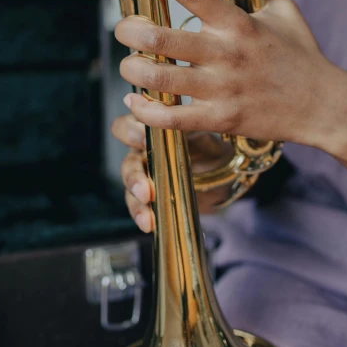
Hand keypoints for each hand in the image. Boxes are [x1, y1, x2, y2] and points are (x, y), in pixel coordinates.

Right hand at [112, 113, 233, 232]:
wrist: (222, 174)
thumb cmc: (207, 147)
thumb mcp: (198, 134)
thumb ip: (181, 127)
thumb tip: (165, 122)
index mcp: (148, 132)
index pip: (124, 128)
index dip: (129, 134)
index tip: (144, 141)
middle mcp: (140, 153)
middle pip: (126, 163)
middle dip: (133, 178)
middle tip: (145, 190)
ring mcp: (144, 176)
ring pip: (130, 188)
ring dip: (136, 202)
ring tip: (146, 217)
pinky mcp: (149, 197)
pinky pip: (138, 206)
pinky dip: (142, 215)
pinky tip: (148, 224)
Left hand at [115, 0, 339, 150]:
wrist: (324, 106)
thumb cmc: (302, 58)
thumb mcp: (284, 15)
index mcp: (236, 22)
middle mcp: (225, 52)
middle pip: (158, 38)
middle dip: (127, 31)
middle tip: (124, 29)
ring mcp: (221, 88)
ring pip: (157, 78)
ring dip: (131, 70)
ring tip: (129, 65)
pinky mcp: (220, 119)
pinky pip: (170, 118)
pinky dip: (144, 111)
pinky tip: (136, 103)